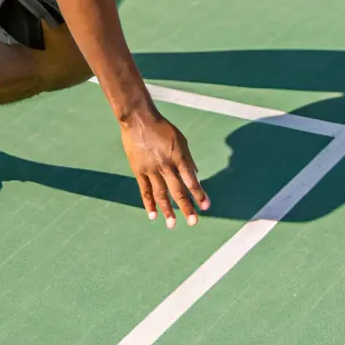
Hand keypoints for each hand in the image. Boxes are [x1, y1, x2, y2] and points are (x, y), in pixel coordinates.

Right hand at [121, 109, 209, 226]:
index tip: (206, 206)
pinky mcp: (139, 170)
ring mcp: (151, 169)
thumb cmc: (162, 128)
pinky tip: (153, 216)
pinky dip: (149, 204)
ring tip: (172, 225)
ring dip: (168, 210)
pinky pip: (145, 190)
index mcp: (178, 156)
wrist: (138, 119)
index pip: (191, 180)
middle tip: (194, 222)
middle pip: (177, 190)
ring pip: (161, 194)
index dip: (199, 194)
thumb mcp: (180, 139)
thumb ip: (188, 158)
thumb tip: (196, 174)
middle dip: (186, 207)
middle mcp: (165, 164)